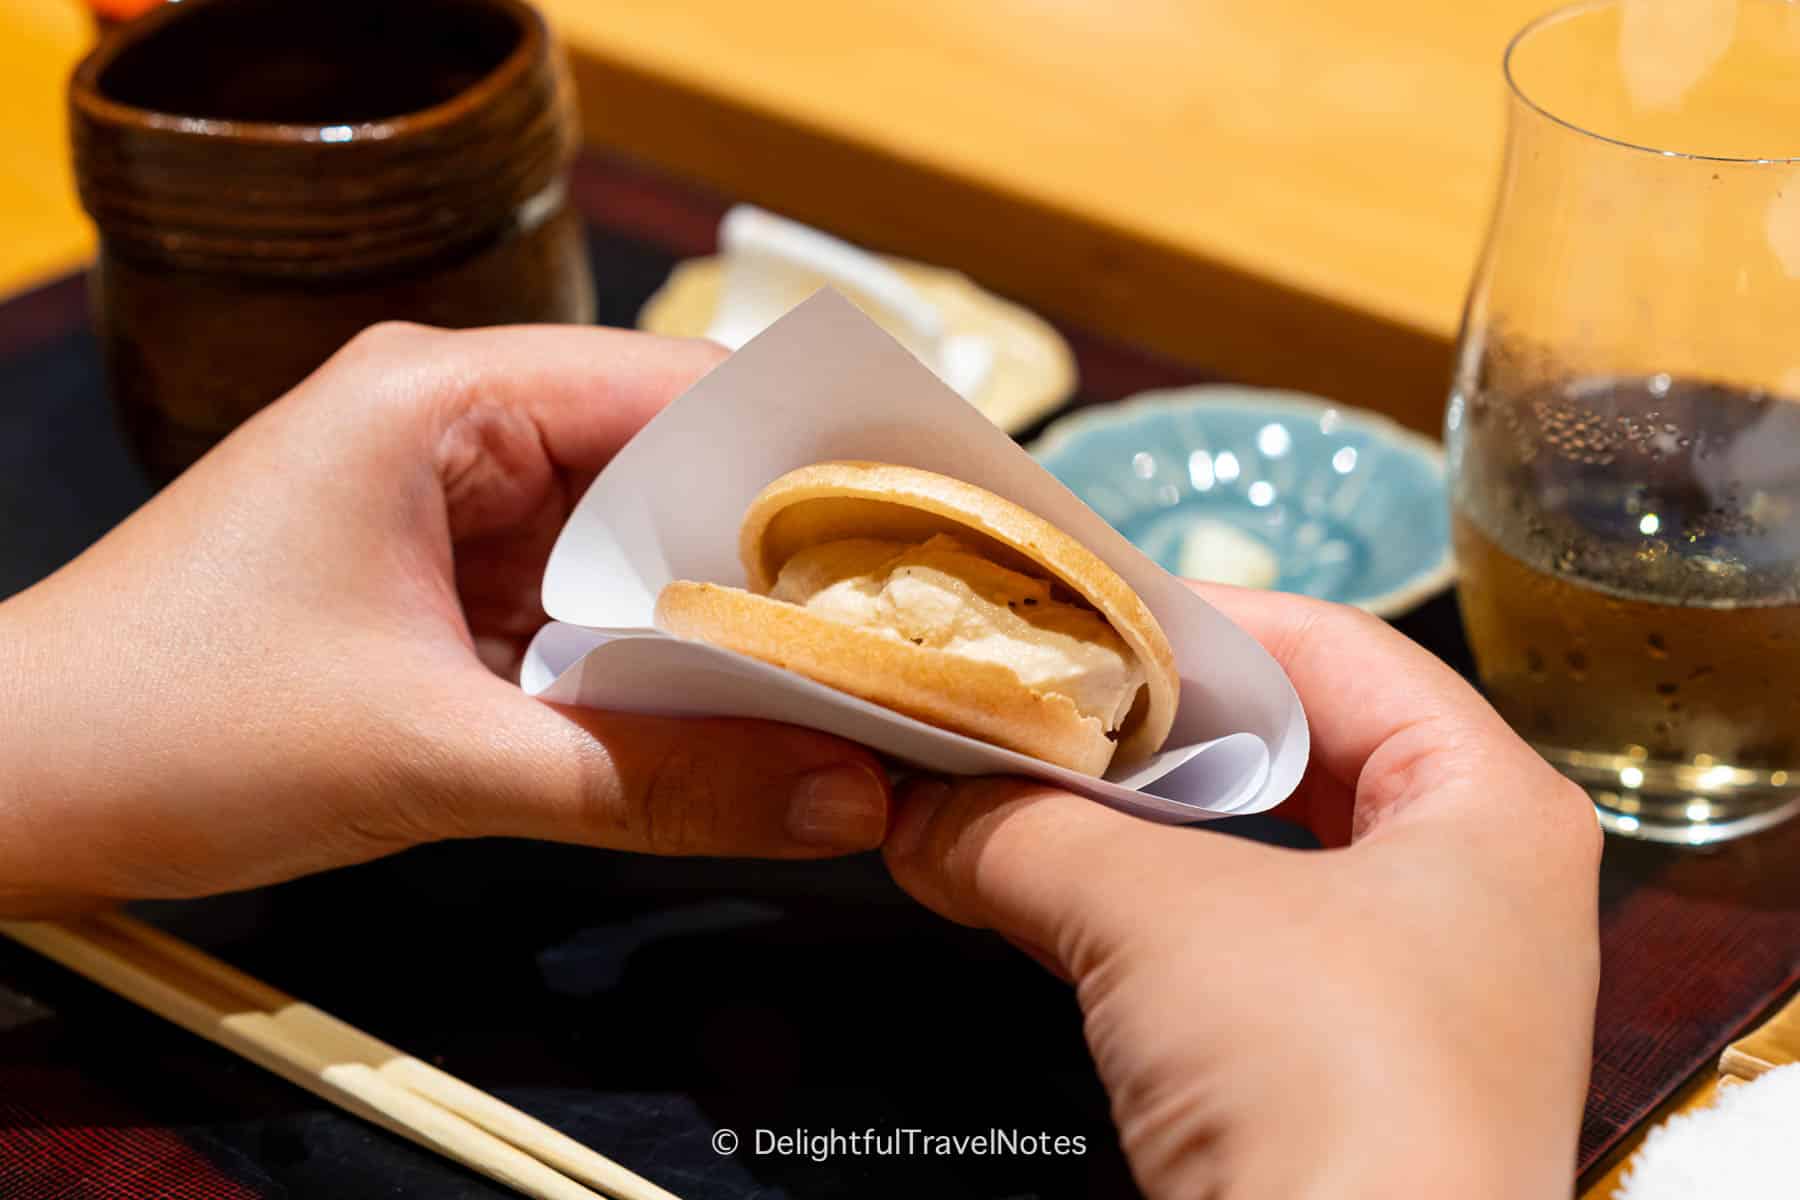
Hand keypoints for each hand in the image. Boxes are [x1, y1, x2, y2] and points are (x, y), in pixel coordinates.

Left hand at [0, 323, 888, 915]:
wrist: (11, 794)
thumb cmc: (174, 731)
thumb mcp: (439, 762)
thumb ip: (657, 784)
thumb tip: (849, 800)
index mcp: (444, 394)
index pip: (683, 391)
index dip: (814, 463)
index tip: (926, 538)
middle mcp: (456, 422)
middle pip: (670, 469)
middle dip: (779, 558)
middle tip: (910, 633)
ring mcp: (448, 504)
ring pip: (632, 547)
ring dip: (717, 621)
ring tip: (849, 680)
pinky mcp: (440, 582)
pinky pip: (582, 607)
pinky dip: (650, 662)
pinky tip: (732, 718)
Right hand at [884, 588, 1600, 1197]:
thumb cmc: (1323, 1081)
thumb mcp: (1155, 913)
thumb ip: (1027, 828)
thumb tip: (917, 802)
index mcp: (1490, 804)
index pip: (1330, 648)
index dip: (1193, 620)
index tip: (1071, 614)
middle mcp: (1475, 886)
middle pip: (1291, 747)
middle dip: (1147, 729)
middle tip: (1031, 698)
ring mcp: (1419, 986)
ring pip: (1253, 852)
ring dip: (1128, 823)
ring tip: (1017, 782)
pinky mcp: (1349, 1071)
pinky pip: (1234, 946)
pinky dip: (1138, 913)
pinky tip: (1045, 890)